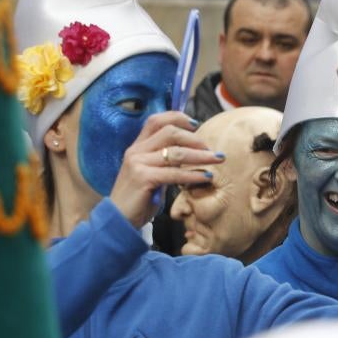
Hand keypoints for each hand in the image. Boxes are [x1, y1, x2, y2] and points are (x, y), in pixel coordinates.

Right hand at [110, 112, 223, 227]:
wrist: (118, 220)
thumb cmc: (139, 199)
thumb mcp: (152, 174)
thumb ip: (165, 162)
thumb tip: (191, 152)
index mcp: (137, 147)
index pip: (156, 120)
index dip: (177, 118)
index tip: (196, 124)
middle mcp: (136, 151)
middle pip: (170, 132)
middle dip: (195, 139)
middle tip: (212, 150)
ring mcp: (137, 163)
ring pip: (176, 152)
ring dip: (201, 155)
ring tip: (218, 159)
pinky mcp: (142, 178)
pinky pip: (174, 173)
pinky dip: (194, 174)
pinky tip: (207, 177)